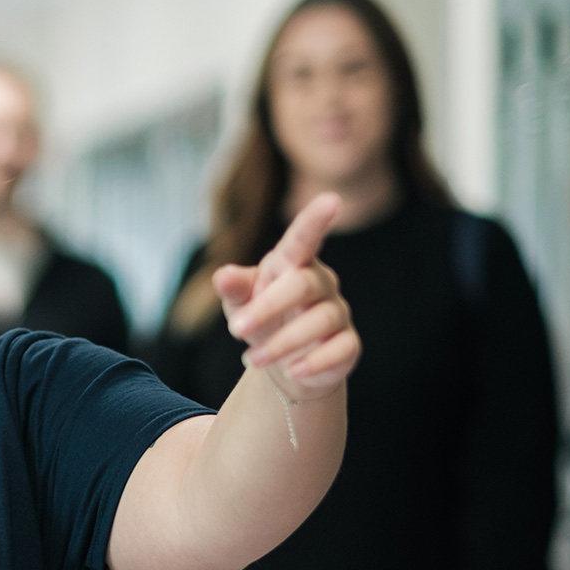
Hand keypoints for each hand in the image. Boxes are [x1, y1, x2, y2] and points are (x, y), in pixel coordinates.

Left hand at [216, 192, 359, 400]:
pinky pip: (340, 349)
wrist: (284, 364)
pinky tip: (294, 370)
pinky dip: (316, 361)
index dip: (315, 220)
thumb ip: (234, 287)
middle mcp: (321, 283)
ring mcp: (337, 313)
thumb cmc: (262, 319)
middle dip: (267, 307)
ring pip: (319, 321)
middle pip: (302, 285)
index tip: (330, 199)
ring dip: (282, 342)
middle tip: (235, 330)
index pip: (304, 238)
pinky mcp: (348, 345)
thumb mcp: (241, 302)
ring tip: (252, 359)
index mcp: (293, 264)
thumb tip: (221, 276)